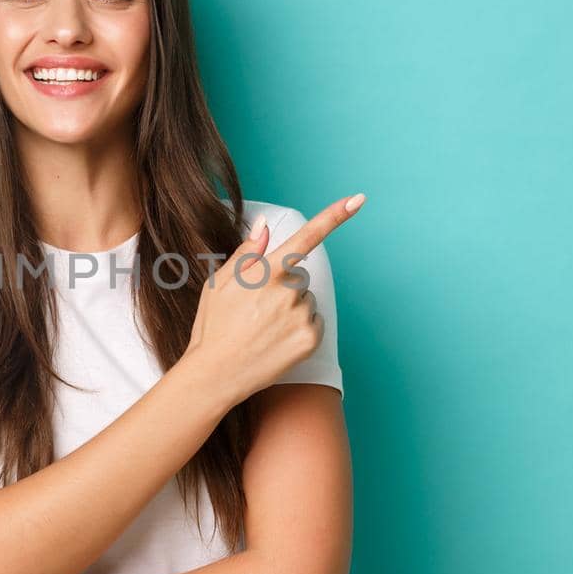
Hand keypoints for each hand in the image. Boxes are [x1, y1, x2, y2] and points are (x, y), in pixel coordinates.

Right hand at [183, 193, 365, 406]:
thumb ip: (247, 252)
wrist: (216, 373)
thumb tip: (264, 224)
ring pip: (305, 299)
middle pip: (298, 275)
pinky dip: (299, 326)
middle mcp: (288, 291)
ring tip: (263, 327)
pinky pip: (313, 320)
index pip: (305, 237)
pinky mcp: (310, 338)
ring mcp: (301, 316)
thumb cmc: (214, 325)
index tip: (358, 200)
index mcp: (266, 272)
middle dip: (282, 285)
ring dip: (291, 307)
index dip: (334, 216)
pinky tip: (276, 339)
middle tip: (255, 309)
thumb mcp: (220, 282)